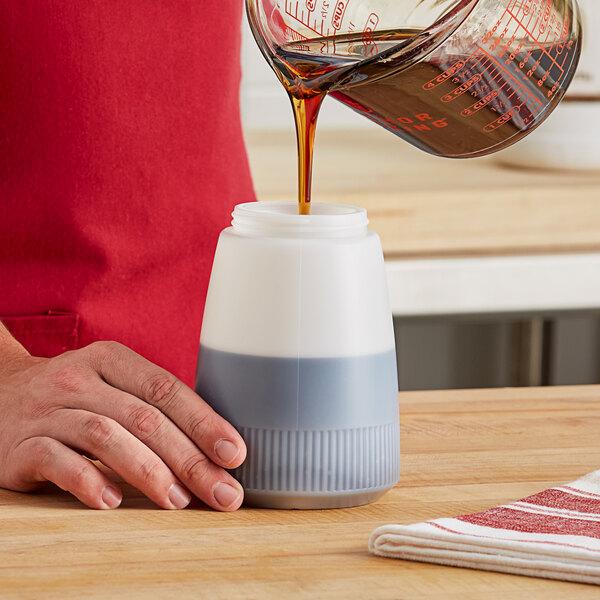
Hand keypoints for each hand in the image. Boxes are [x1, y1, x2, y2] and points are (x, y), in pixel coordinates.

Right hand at [0, 341, 245, 510]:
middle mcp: (79, 379)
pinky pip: (58, 461)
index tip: (233, 453)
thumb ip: (151, 405)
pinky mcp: (19, 445)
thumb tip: (214, 446)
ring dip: (149, 471)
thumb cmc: (74, 396)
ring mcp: (47, 410)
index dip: (204, 421)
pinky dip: (89, 481)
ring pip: (106, 436)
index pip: (166, 389)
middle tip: (220, 491)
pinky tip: (113, 502)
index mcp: (111, 359)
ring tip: (178, 501)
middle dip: (190, 458)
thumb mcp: (110, 384)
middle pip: (144, 417)